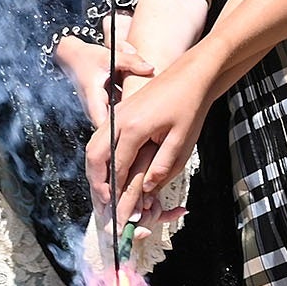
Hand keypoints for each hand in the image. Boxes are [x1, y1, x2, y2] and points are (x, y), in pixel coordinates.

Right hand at [94, 48, 209, 222]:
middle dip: (96, 183)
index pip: (118, 168)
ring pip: (94, 147)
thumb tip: (148, 189)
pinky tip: (110, 169)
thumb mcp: (182, 140)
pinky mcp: (120, 111)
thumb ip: (163, 166)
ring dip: (96, 170)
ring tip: (104, 191)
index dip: (116, 193)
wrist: (192, 74)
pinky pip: (101, 138)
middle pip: (95, 157)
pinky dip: (101, 157)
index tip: (117, 212)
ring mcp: (117, 114)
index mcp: (133, 128)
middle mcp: (118, 120)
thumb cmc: (190, 104)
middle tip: (104, 204)